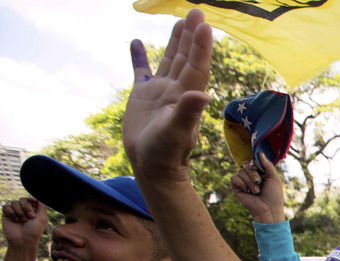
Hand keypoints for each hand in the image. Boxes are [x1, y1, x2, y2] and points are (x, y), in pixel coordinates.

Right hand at [2, 198, 48, 251]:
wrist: (22, 240)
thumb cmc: (34, 231)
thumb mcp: (42, 218)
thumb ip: (42, 206)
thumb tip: (37, 197)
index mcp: (33, 210)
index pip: (31, 199)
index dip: (31, 198)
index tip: (32, 200)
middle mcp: (24, 210)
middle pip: (23, 199)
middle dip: (27, 207)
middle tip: (30, 217)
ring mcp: (15, 212)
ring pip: (14, 202)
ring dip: (19, 211)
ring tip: (22, 221)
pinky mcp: (6, 214)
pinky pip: (6, 207)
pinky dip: (11, 213)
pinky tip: (14, 220)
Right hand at [123, 9, 212, 181]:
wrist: (152, 166)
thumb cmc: (166, 153)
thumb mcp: (177, 132)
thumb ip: (188, 112)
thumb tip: (202, 95)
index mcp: (186, 95)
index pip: (196, 65)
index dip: (200, 46)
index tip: (204, 25)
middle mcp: (176, 90)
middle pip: (186, 57)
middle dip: (191, 35)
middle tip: (197, 12)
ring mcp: (160, 92)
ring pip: (169, 60)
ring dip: (174, 41)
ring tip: (180, 20)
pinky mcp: (143, 97)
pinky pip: (141, 71)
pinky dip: (138, 57)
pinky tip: (135, 42)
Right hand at [230, 153, 285, 223]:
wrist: (268, 209)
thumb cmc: (274, 195)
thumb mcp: (274, 177)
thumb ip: (267, 164)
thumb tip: (259, 153)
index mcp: (260, 172)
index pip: (252, 161)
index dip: (254, 163)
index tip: (259, 168)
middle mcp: (250, 176)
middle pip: (245, 164)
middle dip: (252, 172)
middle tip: (259, 181)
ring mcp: (243, 182)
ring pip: (240, 171)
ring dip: (249, 181)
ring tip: (256, 191)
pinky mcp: (237, 188)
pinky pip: (234, 178)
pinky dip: (241, 183)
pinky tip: (246, 190)